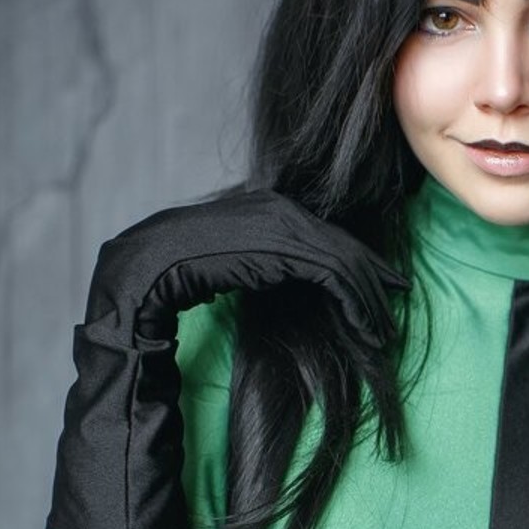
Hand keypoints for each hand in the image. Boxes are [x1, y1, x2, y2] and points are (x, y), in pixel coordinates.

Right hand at [84, 189, 407, 346]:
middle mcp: (259, 203)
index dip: (351, 253)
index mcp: (249, 205)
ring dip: (363, 291)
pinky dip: (350, 296)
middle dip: (367, 268)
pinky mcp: (267, 243)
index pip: (312, 225)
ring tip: (383, 325)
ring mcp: (262, 219)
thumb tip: (288, 264)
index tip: (382, 282)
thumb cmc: (166, 288)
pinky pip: (323, 268)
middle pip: (329, 235)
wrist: (130, 288)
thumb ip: (256, 260)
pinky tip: (365, 322)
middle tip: (398, 296)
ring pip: (333, 252)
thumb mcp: (222, 269)